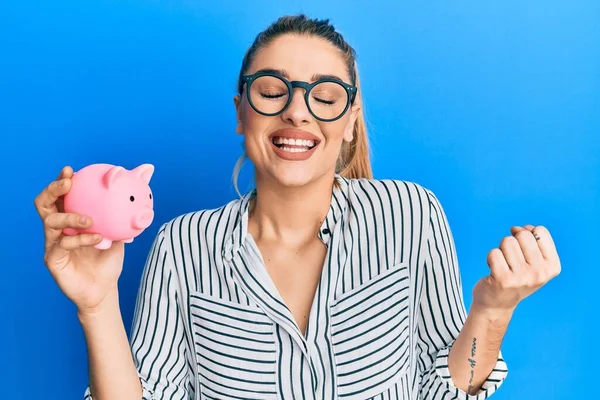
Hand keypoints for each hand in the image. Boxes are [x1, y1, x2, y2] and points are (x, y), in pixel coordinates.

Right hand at [34, 166, 125, 314]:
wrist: (105, 288)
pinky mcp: (53, 259)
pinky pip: (63, 244)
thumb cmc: (109, 258)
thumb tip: (147, 173)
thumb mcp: (121, 230)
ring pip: (51, 222)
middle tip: (69, 183)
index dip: (62, 180)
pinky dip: (81, 239)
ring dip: (70, 216)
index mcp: (69, 218)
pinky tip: (98, 238)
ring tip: (89, 219)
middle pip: (44, 203)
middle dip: (54, 189)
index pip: (60, 195)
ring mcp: (52, 243)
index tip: (70, 170)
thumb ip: (128, 207)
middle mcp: (57, 228)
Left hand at [472, 225, 561, 314]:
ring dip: (501, 249)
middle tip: (511, 257)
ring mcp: (522, 277)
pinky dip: (490, 258)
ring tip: (503, 264)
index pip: (540, 231)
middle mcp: (540, 273)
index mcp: (552, 266)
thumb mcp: (533, 261)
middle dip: (513, 240)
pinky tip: (494, 270)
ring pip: (507, 241)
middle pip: (523, 234)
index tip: (521, 246)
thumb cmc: (515, 277)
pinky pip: (494, 252)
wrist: (498, 304)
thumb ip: (533, 240)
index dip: (527, 232)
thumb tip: (520, 228)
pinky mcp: (503, 279)